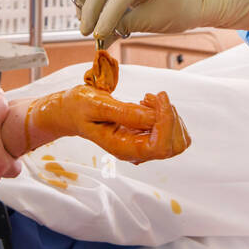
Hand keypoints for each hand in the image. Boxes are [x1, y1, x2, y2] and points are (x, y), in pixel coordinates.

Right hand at [28, 83, 191, 164]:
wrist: (72, 112)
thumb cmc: (80, 108)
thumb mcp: (97, 104)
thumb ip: (124, 112)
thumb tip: (152, 117)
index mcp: (123, 148)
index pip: (160, 146)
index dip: (166, 121)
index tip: (156, 97)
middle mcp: (136, 151)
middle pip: (174, 145)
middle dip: (169, 117)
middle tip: (151, 97)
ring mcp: (142, 145)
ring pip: (176, 139)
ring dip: (168, 114)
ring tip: (147, 100)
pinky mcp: (146, 136)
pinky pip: (170, 131)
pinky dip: (165, 114)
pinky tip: (147, 104)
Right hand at [74, 0, 248, 47]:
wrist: (189, 1)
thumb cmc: (177, 9)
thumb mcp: (153, 21)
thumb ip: (125, 26)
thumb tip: (100, 38)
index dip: (106, 17)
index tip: (98, 35)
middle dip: (90, 9)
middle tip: (87, 32)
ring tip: (83, 21)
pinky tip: (86, 15)